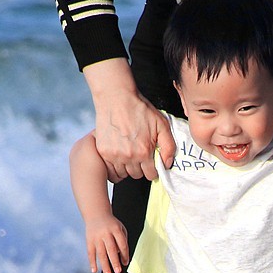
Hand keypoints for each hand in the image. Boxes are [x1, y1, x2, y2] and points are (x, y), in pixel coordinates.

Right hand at [83, 59, 175, 181]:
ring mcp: (114, 156)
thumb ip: (168, 146)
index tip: (151, 163)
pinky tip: (118, 157)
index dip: (153, 169)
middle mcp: (128, 157)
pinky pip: (110, 171)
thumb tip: (167, 164)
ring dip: (127, 168)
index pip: (150, 175)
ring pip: (123, 174)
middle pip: (137, 175)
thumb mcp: (161, 124)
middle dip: (141, 168)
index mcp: (144, 152)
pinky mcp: (103, 152)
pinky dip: (115, 167)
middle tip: (140, 155)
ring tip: (129, 155)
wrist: (116, 97)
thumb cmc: (138, 108)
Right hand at [85, 214, 129, 272]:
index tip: (125, 263)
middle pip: (111, 249)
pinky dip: (92, 262)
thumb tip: (122, 258)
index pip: (122, 244)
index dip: (124, 254)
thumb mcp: (120, 228)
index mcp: (115, 229)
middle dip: (115, 261)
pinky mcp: (89, 240)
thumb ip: (122, 241)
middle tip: (118, 271)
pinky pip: (90, 253)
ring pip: (101, 253)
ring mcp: (96, 237)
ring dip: (104, 265)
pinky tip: (94, 271)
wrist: (96, 213)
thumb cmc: (111, 224)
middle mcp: (105, 233)